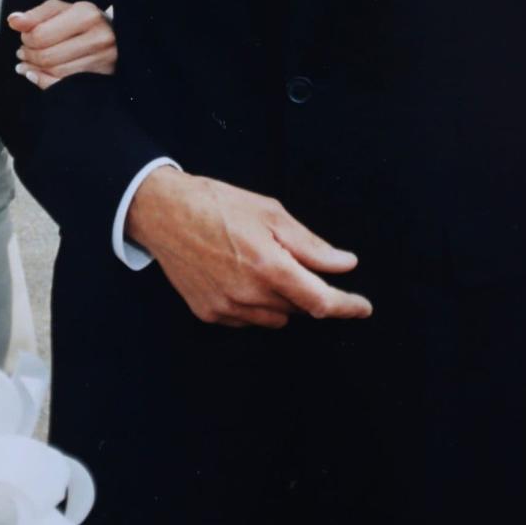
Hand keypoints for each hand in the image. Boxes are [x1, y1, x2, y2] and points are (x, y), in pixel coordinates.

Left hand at [8, 0, 116, 88]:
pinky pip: (64, 86)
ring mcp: (103, 60)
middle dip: (29, 55)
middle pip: (47, 56)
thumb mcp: (61, 10)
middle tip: (23, 52)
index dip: (26, 38)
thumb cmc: (83, 22)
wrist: (117, 36)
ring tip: (27, 63)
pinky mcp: (102, 78)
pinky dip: (44, 82)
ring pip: (55, 72)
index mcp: (86, 15)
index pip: (40, 34)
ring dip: (34, 69)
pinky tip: (36, 75)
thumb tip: (13, 21)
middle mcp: (98, 37)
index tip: (25, 37)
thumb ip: (36, 15)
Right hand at [127, 166, 372, 329]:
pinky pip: (247, 319)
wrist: (164, 213)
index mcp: (269, 266)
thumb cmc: (217, 205)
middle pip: (298, 308)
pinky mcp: (209, 314)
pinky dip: (253, 304)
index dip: (346, 306)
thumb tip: (344, 264)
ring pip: (274, 317)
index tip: (362, 307)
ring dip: (279, 299)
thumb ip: (311, 244)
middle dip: (303, 288)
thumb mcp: (270, 213)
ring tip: (257, 263)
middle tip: (286, 258)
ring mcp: (227, 308)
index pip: (320, 301)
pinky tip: (237, 275)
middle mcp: (249, 294)